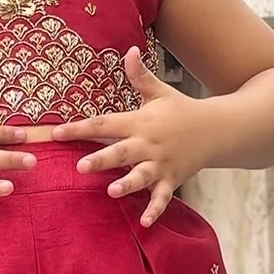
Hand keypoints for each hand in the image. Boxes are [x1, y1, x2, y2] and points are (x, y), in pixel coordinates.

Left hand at [49, 47, 206, 225]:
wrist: (218, 129)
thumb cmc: (182, 110)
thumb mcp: (160, 92)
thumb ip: (140, 75)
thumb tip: (128, 50)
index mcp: (140, 122)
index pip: (104, 124)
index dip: (79, 128)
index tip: (56, 133)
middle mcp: (148, 144)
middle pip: (121, 152)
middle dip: (101, 160)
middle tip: (80, 166)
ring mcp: (161, 164)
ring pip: (141, 176)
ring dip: (127, 184)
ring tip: (111, 191)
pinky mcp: (172, 179)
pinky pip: (162, 197)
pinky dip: (155, 210)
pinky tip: (144, 222)